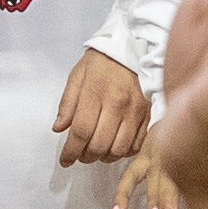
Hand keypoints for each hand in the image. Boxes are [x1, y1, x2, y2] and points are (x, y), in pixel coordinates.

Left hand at [53, 45, 151, 163]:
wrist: (134, 47)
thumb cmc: (103, 61)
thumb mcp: (78, 75)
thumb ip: (67, 103)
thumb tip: (59, 128)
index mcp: (96, 92)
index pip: (81, 132)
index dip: (71, 152)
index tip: (65, 160)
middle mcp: (117, 104)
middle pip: (99, 145)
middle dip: (86, 157)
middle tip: (80, 155)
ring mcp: (136, 111)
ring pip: (119, 149)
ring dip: (105, 157)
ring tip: (97, 152)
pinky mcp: (148, 114)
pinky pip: (137, 144)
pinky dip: (124, 152)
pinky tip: (115, 147)